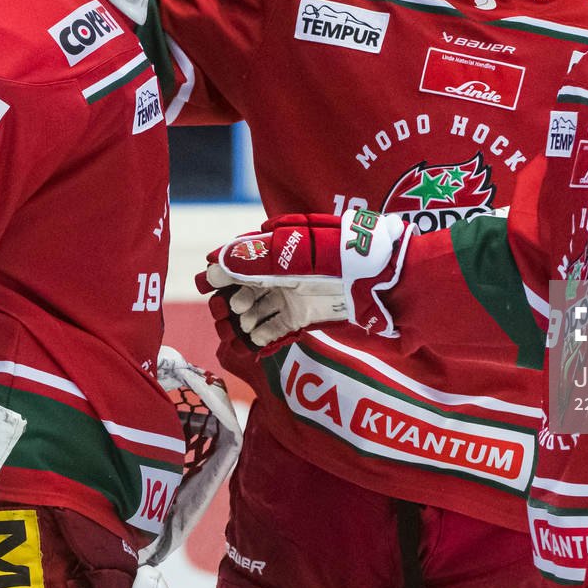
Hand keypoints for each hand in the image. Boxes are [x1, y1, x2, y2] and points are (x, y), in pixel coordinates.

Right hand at [199, 209, 408, 347]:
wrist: (382, 281)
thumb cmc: (341, 259)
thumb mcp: (295, 256)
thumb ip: (255, 262)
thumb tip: (216, 265)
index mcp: (282, 247)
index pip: (243, 257)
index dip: (223, 269)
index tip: (205, 281)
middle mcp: (285, 271)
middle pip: (248, 285)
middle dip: (233, 297)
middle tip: (225, 310)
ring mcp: (295, 295)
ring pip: (260, 308)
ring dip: (246, 318)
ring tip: (238, 328)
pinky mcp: (305, 317)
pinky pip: (277, 327)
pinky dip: (264, 335)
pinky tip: (254, 341)